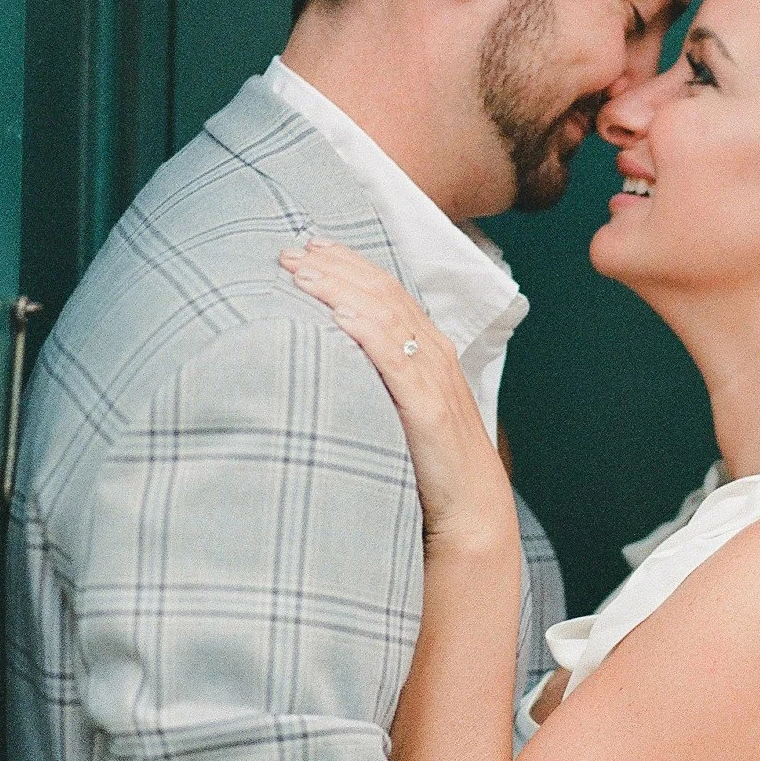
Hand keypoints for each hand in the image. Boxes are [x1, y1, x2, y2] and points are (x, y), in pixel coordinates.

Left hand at [280, 241, 514, 557]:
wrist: (470, 511)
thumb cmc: (430, 465)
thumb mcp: (402, 409)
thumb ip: (376, 380)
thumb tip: (327, 359)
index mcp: (429, 351)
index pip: (387, 290)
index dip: (348, 264)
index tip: (308, 249)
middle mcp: (434, 354)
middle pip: (382, 292)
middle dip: (335, 267)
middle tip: (290, 252)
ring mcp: (433, 377)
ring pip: (385, 315)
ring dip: (341, 289)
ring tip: (303, 273)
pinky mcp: (427, 406)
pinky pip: (395, 358)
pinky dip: (366, 331)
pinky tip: (337, 317)